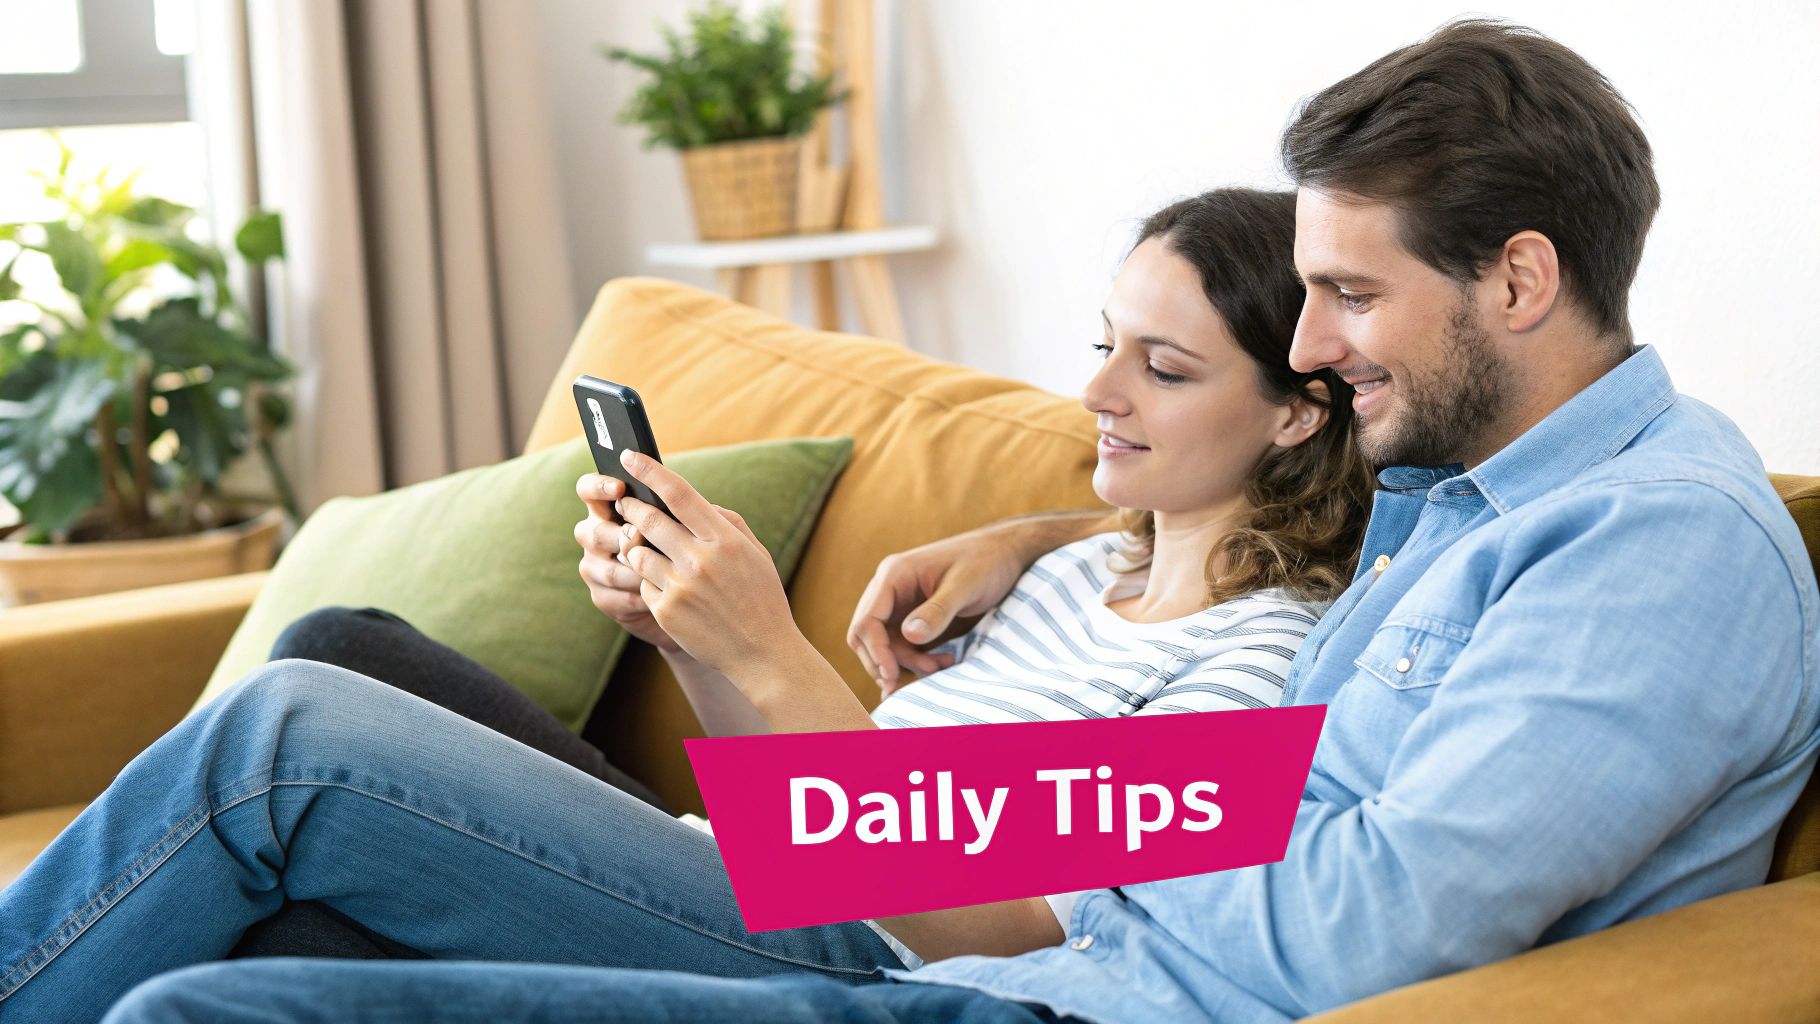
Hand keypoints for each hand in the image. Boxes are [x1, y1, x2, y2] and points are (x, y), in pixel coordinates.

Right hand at [573, 472, 680, 652]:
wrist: (684, 592)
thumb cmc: (685, 544)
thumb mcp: (684, 523)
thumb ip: (683, 509)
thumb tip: (691, 501)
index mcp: (607, 507)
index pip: (588, 488)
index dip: (599, 486)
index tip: (621, 487)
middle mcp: (593, 535)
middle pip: (593, 532)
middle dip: (621, 535)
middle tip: (643, 535)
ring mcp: (594, 568)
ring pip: (608, 569)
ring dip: (637, 570)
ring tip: (667, 570)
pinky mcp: (602, 598)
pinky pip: (616, 597)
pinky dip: (641, 595)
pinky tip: (664, 594)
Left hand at [612, 448, 804, 674]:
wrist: (763, 652)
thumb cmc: (760, 597)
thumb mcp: (755, 553)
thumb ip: (726, 521)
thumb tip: (693, 501)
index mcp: (724, 539)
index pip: (678, 493)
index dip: (649, 470)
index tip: (630, 455)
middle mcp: (699, 560)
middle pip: (648, 519)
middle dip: (631, 507)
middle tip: (624, 501)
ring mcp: (680, 587)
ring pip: (637, 553)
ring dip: (636, 546)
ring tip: (646, 548)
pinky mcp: (666, 611)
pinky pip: (643, 584)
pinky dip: (649, 581)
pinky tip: (667, 588)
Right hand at [847, 527, 1032, 696]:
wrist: (1005, 554)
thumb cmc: (986, 561)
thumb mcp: (965, 586)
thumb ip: (938, 611)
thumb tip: (909, 635)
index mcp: (894, 575)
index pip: (867, 620)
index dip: (876, 651)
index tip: (893, 675)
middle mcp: (890, 590)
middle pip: (867, 637)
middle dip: (887, 662)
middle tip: (919, 676)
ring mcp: (901, 605)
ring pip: (885, 646)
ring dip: (907, 663)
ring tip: (941, 664)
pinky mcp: (914, 618)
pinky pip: (903, 647)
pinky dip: (917, 660)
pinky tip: (943, 661)